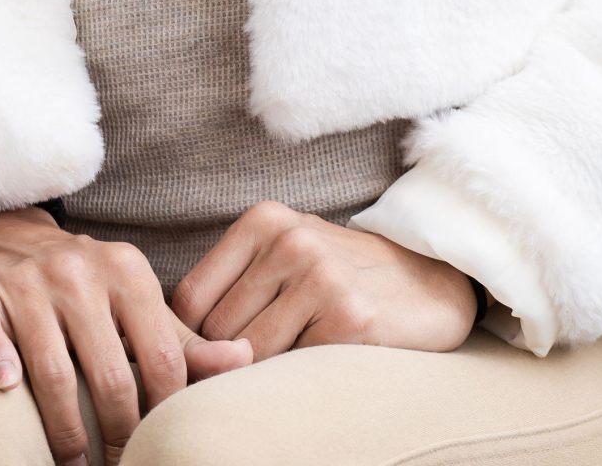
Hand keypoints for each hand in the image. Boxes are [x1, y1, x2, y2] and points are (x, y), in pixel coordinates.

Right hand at [0, 205, 253, 465]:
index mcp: (127, 273)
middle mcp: (79, 271)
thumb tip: (246, 360)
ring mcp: (26, 280)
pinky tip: (7, 390)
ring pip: (52, 370)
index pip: (162, 358)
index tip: (162, 448)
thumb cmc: (79, 282)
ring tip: (72, 465)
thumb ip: (183, 338)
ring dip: (64, 431)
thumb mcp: (133, 298)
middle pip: (110, 375)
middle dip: (119, 436)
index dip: (166, 414)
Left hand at [169, 198, 479, 360]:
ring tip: (285, 367)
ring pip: (248, 356)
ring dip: (259, 376)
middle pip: (215, 332)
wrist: (431, 284)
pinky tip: (319, 366)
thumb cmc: (342, 279)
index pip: (189, 299)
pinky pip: (290, 371)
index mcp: (264, 221)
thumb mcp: (285, 261)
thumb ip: (233, 289)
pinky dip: (294, 381)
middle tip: (245, 374)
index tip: (202, 365)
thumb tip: (170, 346)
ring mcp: (320, 276)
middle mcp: (289, 240)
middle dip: (222, 363)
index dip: (187, 342)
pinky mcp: (348, 317)